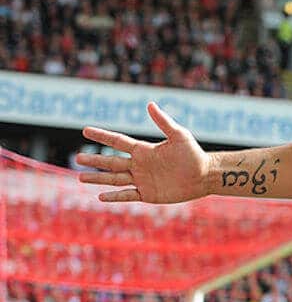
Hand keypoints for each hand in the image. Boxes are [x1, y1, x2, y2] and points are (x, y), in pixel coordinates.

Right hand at [77, 102, 206, 203]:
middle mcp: (140, 165)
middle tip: (77, 158)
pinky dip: (115, 196)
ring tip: (80, 177)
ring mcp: (142, 180)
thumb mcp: (179, 136)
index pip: (118, 142)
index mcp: (144, 150)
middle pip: (111, 162)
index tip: (85, 130)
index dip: (102, 135)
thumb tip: (150, 104)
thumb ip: (163, 122)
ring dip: (98, 179)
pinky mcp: (148, 194)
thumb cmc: (194, 154)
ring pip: (115, 179)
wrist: (205, 176)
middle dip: (95, 160)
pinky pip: (127, 195)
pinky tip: (101, 197)